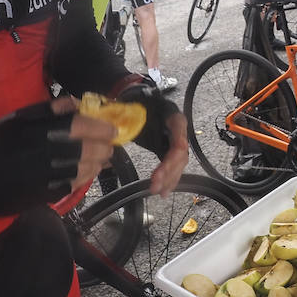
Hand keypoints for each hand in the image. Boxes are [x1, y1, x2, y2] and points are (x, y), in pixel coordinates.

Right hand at [0, 96, 116, 216]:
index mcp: (31, 130)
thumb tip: (75, 102)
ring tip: (104, 158)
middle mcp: (36, 153)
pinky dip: (82, 179)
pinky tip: (89, 173)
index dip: (98, 126)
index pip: (75, 126)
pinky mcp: (36, 196)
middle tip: (111, 144)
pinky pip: (67, 187)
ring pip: (78, 170)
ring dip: (96, 164)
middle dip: (103, 147)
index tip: (111, 128)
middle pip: (81, 150)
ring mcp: (37, 177)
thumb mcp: (13, 120)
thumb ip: (45, 110)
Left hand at [116, 82, 187, 196]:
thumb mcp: (135, 107)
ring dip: (169, 178)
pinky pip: (174, 168)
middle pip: (180, 151)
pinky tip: (164, 191)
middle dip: (169, 169)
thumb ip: (129, 116)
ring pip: (179, 163)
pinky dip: (169, 180)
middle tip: (156, 182)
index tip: (176, 152)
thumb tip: (116, 128)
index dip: (179, 139)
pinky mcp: (170, 153)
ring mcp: (176, 143)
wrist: (142, 106)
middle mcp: (178, 130)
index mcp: (171, 115)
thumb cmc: (139, 106)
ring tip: (157, 190)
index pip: (178, 127)